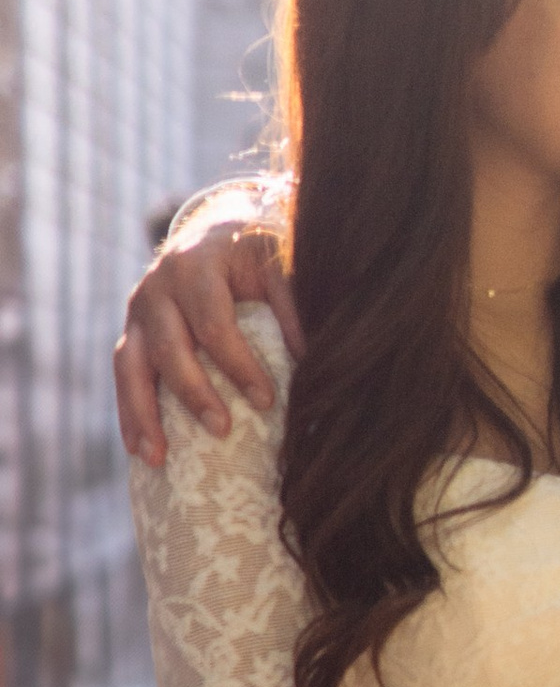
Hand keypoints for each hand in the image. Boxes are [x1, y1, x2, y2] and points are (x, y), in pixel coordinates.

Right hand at [116, 223, 302, 468]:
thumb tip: (308, 357)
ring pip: (132, 365)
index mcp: (195, 264)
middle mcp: (157, 286)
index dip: (238, 364)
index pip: (214, 322)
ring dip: (143, 414)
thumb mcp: (278, 263)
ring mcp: (138, 310)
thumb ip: (293, 302)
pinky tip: (140, 448)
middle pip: (170, 347)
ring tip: (156, 457)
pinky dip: (129, 411)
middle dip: (195, 393)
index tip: (267, 401)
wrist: (218, 228)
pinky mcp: (133, 331)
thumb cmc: (257, 252)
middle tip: (222, 430)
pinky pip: (124, 375)